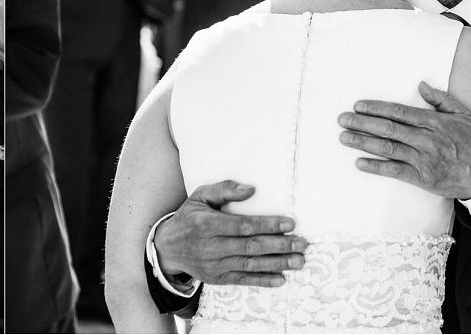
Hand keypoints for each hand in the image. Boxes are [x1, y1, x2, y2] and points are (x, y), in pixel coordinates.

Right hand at [152, 179, 305, 287]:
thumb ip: (224, 189)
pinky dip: (262, 280)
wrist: (169, 247)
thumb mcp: (200, 196)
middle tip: (302, 243)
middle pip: (251, 247)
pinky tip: (280, 279)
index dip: (267, 225)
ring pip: (250, 265)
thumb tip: (251, 190)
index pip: (243, 225)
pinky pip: (243, 280)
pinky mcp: (218, 278)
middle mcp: (211, 247)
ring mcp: (214, 265)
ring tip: (298, 261)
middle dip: (280, 245)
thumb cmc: (189, 217)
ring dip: (277, 264)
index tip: (289, 223)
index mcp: (207, 224)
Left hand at [339, 82, 470, 199]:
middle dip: (362, 123)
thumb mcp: (462, 115)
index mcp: (433, 122)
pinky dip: (376, 167)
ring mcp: (423, 159)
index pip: (398, 112)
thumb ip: (440, 99)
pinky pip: (395, 171)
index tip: (358, 105)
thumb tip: (421, 85)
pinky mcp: (423, 178)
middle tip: (342, 119)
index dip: (376, 108)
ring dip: (363, 142)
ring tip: (344, 137)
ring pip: (388, 148)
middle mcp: (426, 139)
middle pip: (388, 128)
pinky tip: (359, 162)